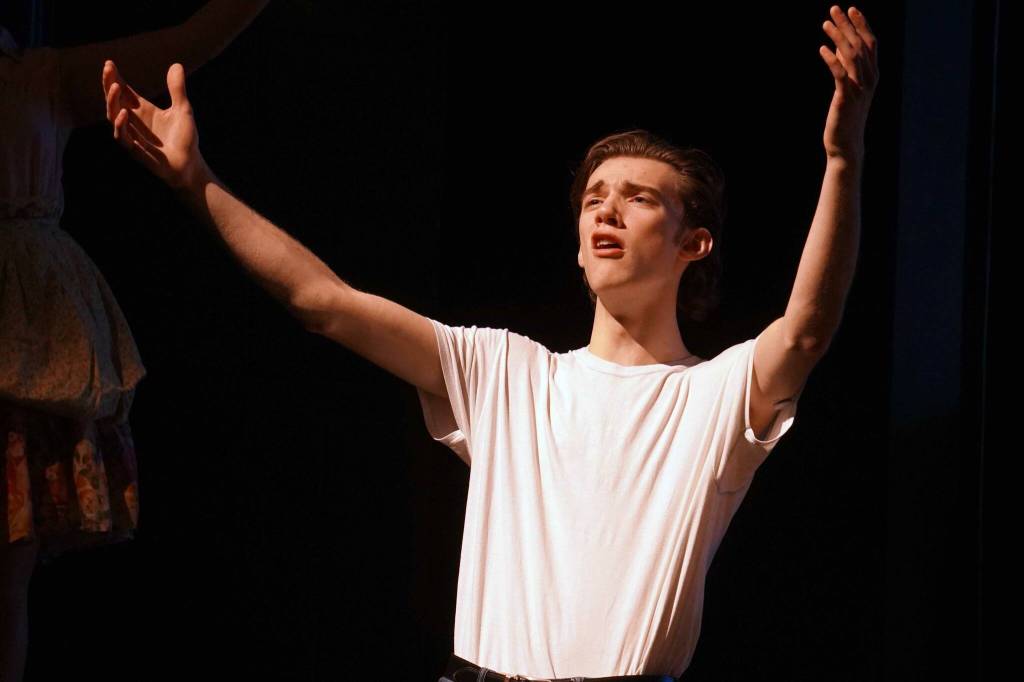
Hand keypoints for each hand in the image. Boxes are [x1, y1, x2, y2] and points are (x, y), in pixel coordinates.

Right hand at [102, 60, 203, 187]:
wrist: (190, 165)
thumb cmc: (185, 139)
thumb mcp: (183, 110)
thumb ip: (177, 89)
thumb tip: (176, 65)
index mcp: (142, 110)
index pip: (124, 91)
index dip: (115, 78)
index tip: (110, 63)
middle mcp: (134, 121)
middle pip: (114, 100)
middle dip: (109, 85)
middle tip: (108, 69)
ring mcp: (132, 136)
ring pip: (113, 117)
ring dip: (112, 102)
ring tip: (115, 86)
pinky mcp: (136, 151)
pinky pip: (122, 137)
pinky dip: (121, 126)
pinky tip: (123, 112)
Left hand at [819, 6, 878, 162]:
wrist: (846, 144)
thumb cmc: (846, 115)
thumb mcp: (848, 87)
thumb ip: (846, 66)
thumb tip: (839, 45)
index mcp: (872, 74)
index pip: (870, 43)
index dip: (861, 24)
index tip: (850, 9)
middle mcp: (869, 79)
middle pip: (860, 44)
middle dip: (848, 25)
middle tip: (834, 9)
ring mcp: (859, 89)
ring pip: (851, 56)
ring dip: (838, 37)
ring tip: (825, 24)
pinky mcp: (846, 98)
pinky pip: (840, 74)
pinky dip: (832, 60)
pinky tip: (822, 49)